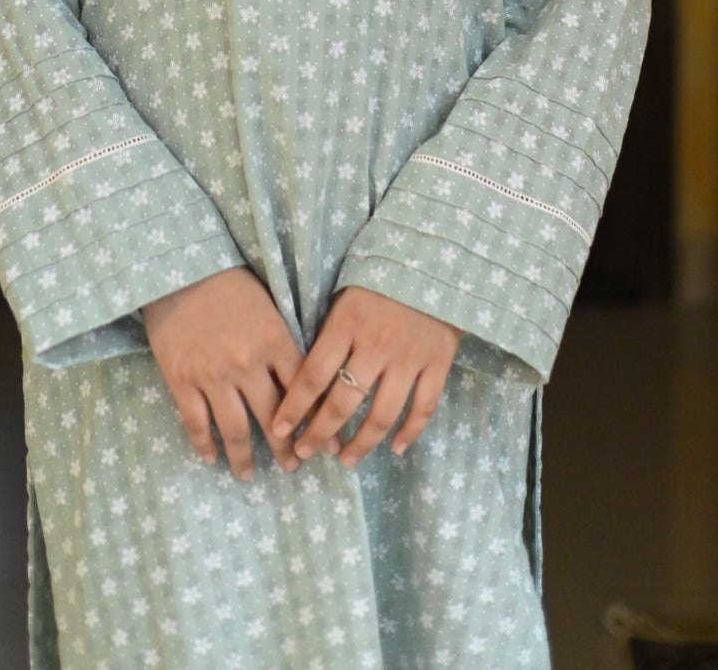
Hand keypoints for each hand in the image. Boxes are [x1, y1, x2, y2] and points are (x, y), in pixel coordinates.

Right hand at [141, 266, 341, 480]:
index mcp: (274, 341)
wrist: (179, 269)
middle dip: (285, 449)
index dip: (317, 422)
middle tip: (292, 466)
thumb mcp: (268, 305)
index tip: (326, 444)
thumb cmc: (230, 283)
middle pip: (273, 419)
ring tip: (249, 475)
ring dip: (245, 458)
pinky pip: (196, 423)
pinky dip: (204, 445)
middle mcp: (247, 364)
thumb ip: (283, 343)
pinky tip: (211, 457)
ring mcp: (213, 375)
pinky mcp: (182, 380)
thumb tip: (305, 380)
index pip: (303, 392)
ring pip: (235, 430)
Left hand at [271, 285, 461, 466]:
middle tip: (305, 452)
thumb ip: (329, 331)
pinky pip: (423, 408)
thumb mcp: (345, 293)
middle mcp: (376, 344)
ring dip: (361, 444)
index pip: (313, 375)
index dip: (294, 407)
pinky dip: (410, 433)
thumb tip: (302, 374)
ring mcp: (409, 357)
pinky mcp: (438, 363)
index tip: (279, 429)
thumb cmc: (380, 275)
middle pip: (343, 402)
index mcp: (346, 323)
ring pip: (382, 415)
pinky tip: (396, 448)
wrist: (435, 258)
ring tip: (346, 459)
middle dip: (319, 433)